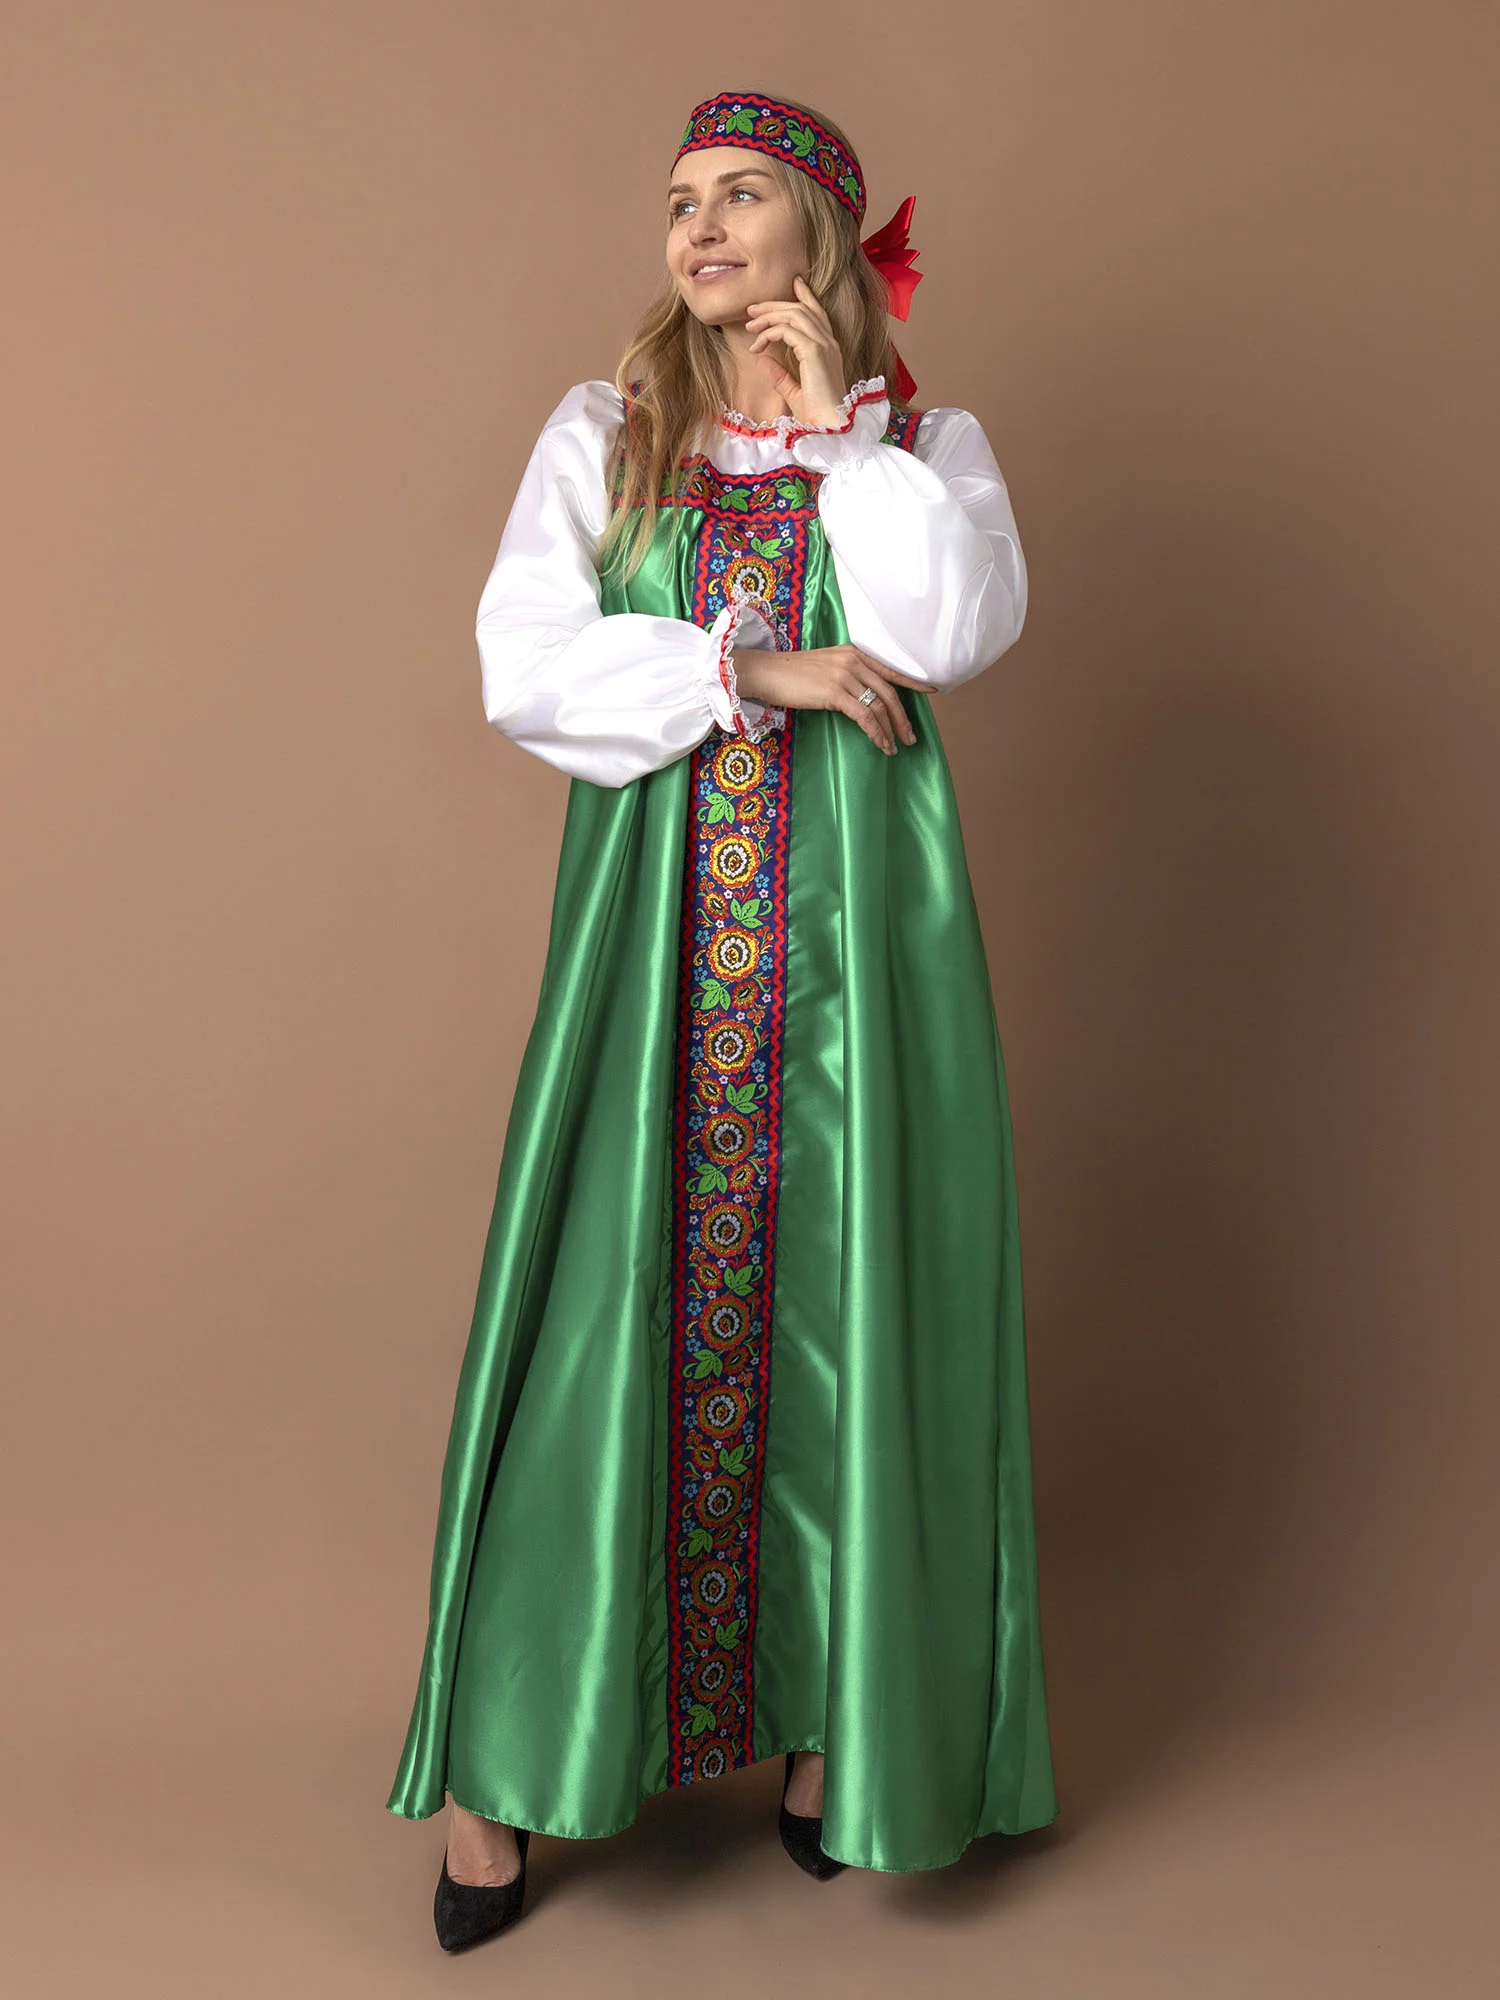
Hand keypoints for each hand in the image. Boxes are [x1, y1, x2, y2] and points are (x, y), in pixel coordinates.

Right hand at [731, 643, 923, 754]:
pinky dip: (876, 733)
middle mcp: (853, 660)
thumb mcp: (824, 667)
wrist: (765, 672)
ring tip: (897, 747)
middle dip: (904, 717)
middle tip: (912, 737)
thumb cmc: (790, 674)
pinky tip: (881, 745)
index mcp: (853, 653)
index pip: (890, 668)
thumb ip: (845, 675)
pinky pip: (865, 716)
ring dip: (892, 730)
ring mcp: (844, 675)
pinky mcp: (834, 692)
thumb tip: (863, 697)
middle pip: (889, 691)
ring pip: (880, 705)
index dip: (913, 681)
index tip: (931, 691)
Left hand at [743, 277, 850, 428]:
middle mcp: (829, 343)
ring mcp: (824, 345)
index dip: (806, 295)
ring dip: (768, 316)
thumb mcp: (795, 392)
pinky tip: (757, 345)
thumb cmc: (816, 416)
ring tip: (749, 326)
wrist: (829, 428)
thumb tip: (763, 361)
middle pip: (801, 309)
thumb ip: (781, 375)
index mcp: (829, 350)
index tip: (793, 283)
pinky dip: (769, 333)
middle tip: (752, 309)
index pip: (817, 313)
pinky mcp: (814, 352)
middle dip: (775, 305)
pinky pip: (787, 330)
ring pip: (794, 315)